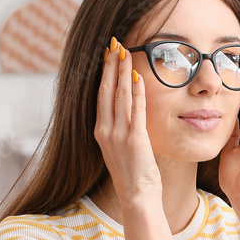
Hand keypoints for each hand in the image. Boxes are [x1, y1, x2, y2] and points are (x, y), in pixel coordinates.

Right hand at [93, 38, 161, 204]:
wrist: (136, 196)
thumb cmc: (133, 173)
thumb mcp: (120, 147)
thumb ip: (120, 128)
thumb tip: (125, 110)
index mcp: (101, 131)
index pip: (101, 95)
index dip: (104, 73)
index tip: (108, 54)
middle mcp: (106, 130)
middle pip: (106, 90)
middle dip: (111, 65)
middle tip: (114, 43)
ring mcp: (119, 135)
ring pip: (120, 96)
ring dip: (123, 72)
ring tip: (125, 52)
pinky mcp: (135, 140)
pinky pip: (136, 111)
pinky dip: (138, 92)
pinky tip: (139, 77)